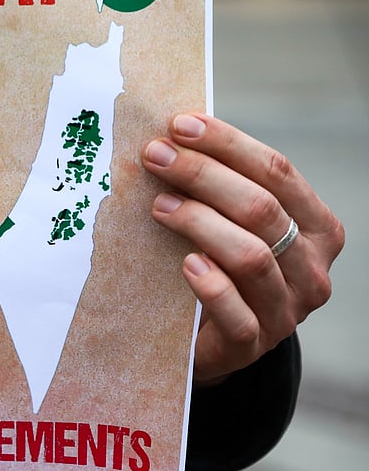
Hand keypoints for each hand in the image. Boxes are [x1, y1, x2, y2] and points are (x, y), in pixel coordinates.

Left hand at [142, 114, 342, 383]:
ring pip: (251, 256)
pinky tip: (186, 263)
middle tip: (155, 157)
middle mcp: (312, 268)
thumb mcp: (228, 223)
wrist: (207, 341)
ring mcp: (287, 310)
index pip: (278, 172)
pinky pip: (237, 313)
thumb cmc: (217, 265)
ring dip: (200, 222)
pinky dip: (211, 285)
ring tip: (158, 205)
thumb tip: (170, 135)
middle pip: (261, 208)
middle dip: (203, 175)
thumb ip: (218, 187)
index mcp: (315, 227)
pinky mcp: (253, 345)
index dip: (228, 144)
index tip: (178, 125)